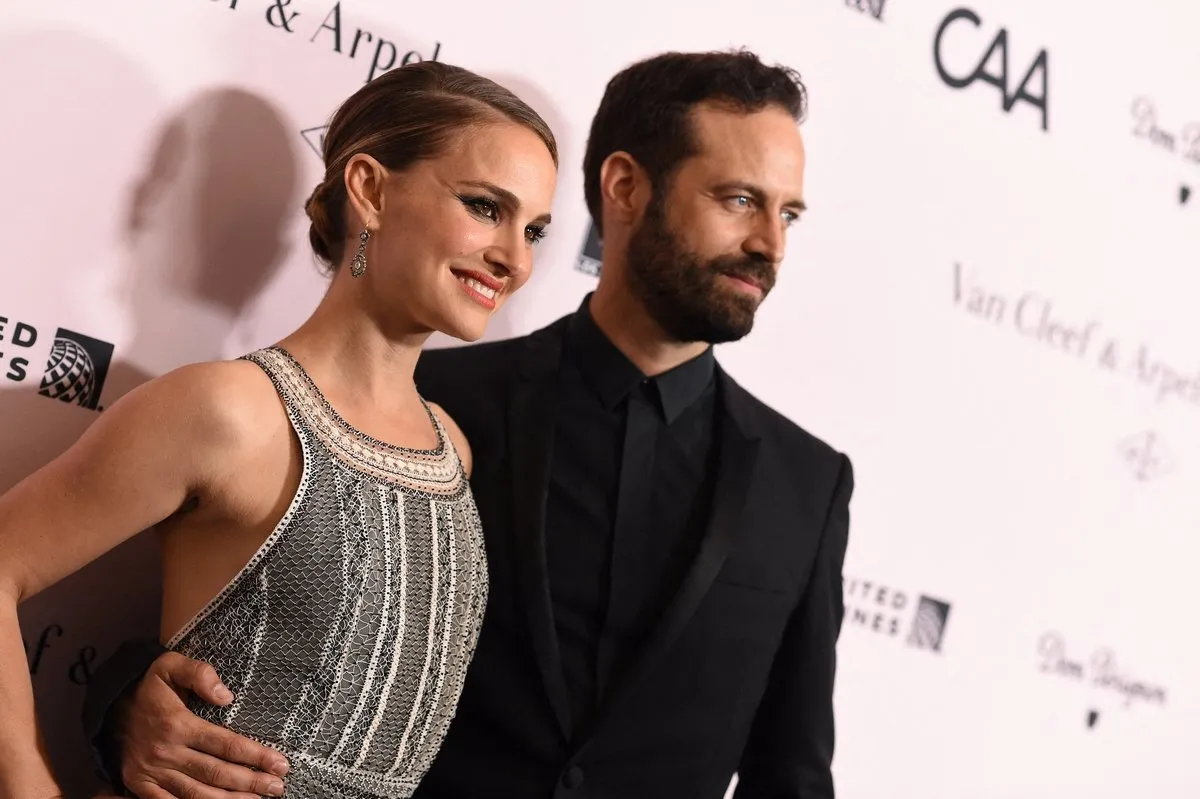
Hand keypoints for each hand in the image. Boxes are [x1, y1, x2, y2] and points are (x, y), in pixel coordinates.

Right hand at [114, 652, 289, 798]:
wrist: (107, 708)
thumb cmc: (148, 687)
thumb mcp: (171, 666)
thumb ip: (200, 674)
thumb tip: (227, 696)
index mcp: (177, 724)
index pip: (225, 744)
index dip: (256, 756)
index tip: (280, 763)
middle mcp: (166, 753)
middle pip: (216, 773)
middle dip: (251, 782)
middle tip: (278, 787)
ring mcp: (152, 773)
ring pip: (197, 794)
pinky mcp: (140, 786)